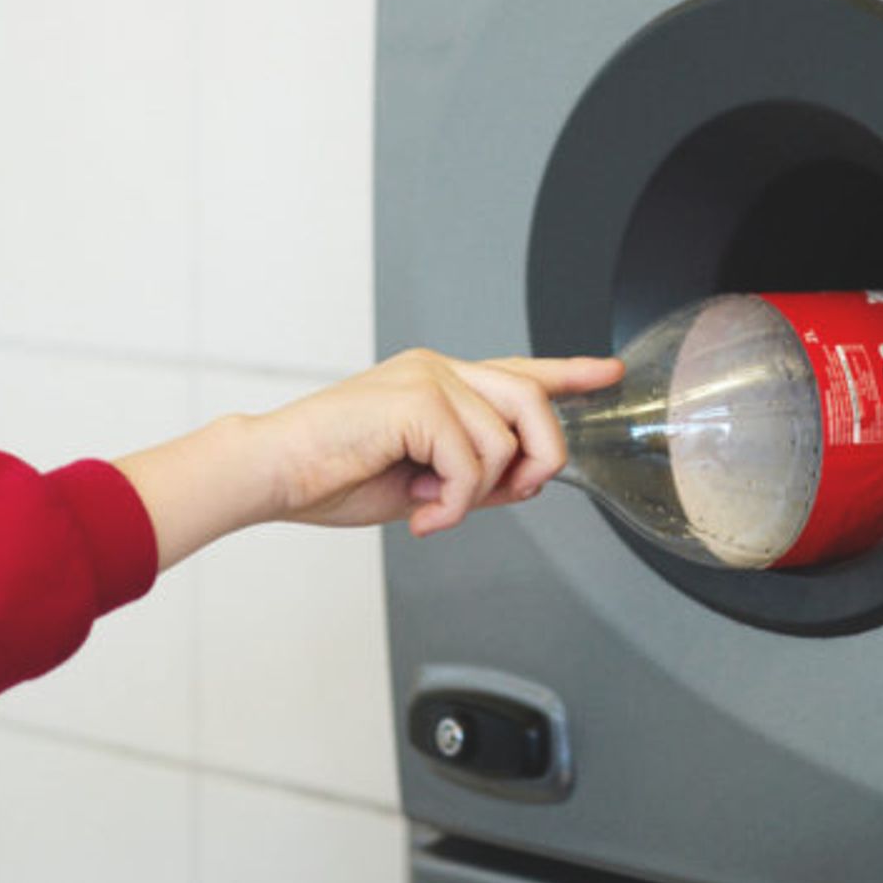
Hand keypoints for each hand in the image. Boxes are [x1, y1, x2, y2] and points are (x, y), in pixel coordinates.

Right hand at [115, 348, 622, 569]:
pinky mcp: (417, 400)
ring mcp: (429, 379)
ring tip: (432, 509)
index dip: (567, 372)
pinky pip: (472, 462)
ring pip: (503, 442)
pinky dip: (455, 502)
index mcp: (439, 382)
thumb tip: (528, 482)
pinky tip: (421, 513)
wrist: (274, 473)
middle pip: (531, 400)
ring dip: (476, 494)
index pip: (517, 370)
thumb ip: (475, 474)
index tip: (607, 372)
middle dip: (541, 455)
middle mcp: (439, 369)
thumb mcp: (423, 481)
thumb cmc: (332, 477)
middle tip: (513, 495)